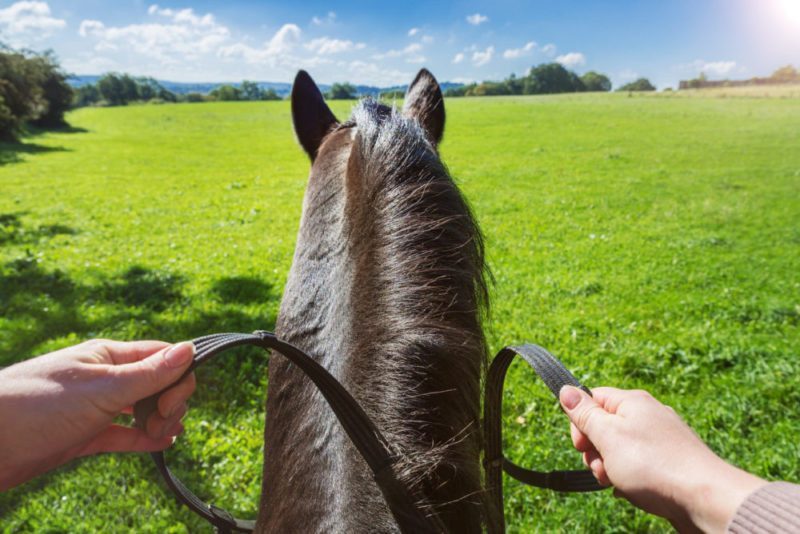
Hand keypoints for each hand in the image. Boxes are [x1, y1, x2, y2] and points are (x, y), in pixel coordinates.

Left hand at [0, 339, 196, 490]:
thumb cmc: (38, 406)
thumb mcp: (102, 389)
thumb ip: (148, 373)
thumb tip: (190, 348)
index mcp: (109, 356)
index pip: (162, 356)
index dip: (179, 377)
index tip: (174, 402)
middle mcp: (105, 378)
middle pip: (157, 383)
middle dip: (171, 402)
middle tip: (163, 422)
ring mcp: (94, 407)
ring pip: (143, 409)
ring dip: (160, 422)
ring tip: (158, 436)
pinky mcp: (84, 435)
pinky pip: (123, 434)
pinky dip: (144, 438)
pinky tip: (159, 443)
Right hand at [559, 386, 766, 532]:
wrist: (705, 498)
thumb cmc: (654, 465)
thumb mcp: (608, 436)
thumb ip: (585, 413)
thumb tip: (566, 388)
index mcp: (632, 402)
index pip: (592, 399)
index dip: (580, 422)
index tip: (581, 445)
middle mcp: (648, 415)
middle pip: (604, 426)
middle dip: (595, 451)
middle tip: (603, 467)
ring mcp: (661, 439)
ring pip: (620, 450)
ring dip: (610, 468)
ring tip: (621, 483)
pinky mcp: (670, 462)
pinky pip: (638, 466)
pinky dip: (630, 478)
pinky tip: (635, 491)